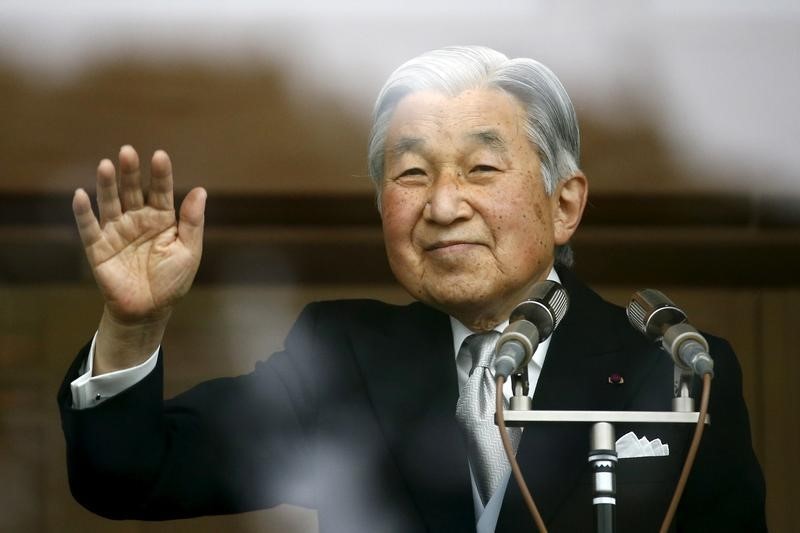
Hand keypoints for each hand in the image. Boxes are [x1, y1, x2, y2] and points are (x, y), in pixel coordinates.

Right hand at [73, 146, 206, 325]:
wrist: (149, 311)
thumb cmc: (172, 281)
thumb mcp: (189, 252)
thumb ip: (192, 222)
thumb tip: (201, 190)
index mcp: (162, 219)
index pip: (161, 191)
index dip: (161, 174)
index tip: (160, 156)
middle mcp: (138, 220)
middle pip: (133, 191)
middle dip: (131, 172)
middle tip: (128, 152)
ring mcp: (117, 231)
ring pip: (110, 203)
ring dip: (107, 185)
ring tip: (106, 165)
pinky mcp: (98, 248)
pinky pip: (89, 228)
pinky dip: (83, 212)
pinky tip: (80, 195)